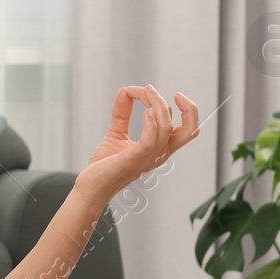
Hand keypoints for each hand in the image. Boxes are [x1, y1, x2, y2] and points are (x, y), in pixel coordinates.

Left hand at [73, 84, 199, 206]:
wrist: (89, 187)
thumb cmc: (104, 166)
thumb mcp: (116, 133)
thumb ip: (122, 114)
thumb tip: (125, 91)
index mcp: (159, 148)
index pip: (186, 128)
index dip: (180, 107)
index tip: (160, 93)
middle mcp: (159, 154)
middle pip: (190, 129)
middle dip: (187, 107)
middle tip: (160, 92)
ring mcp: (147, 157)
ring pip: (166, 128)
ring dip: (157, 105)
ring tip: (143, 92)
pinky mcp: (132, 159)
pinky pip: (150, 140)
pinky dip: (151, 123)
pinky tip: (145, 111)